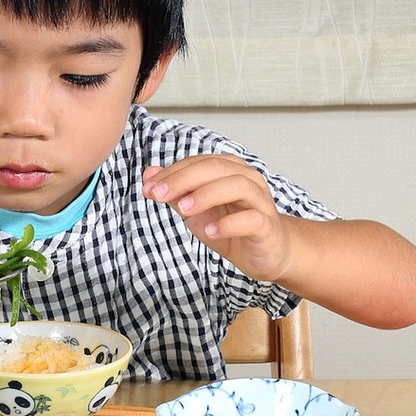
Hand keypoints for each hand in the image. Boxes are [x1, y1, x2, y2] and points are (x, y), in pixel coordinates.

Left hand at [143, 154, 293, 282]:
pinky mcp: (268, 226)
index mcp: (229, 170)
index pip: (197, 163)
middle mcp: (247, 179)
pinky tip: (210, 231)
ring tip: (183, 210)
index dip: (171, 173)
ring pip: (238, 186)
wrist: (266, 253)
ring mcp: (260, 201)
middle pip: (216, 168)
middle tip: (157, 195)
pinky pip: (252, 219)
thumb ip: (175, 193)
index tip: (148, 188)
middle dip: (183, 179)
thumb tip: (148, 175)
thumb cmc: (231, 226)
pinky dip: (229, 224)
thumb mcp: (196, 210)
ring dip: (206, 195)